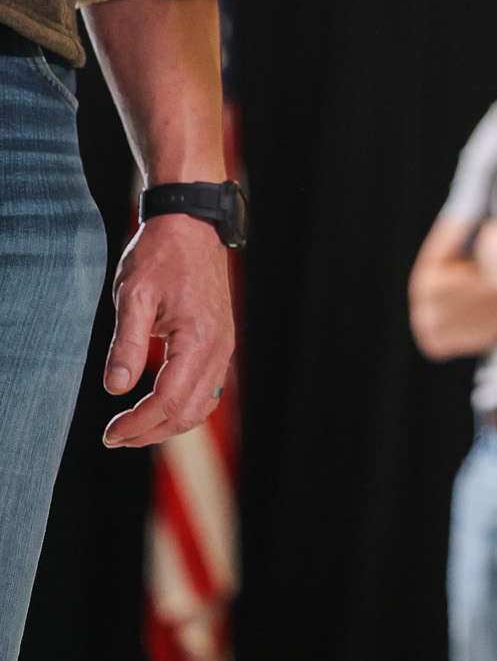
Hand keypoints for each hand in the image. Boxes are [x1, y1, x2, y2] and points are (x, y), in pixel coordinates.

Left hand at [102, 213, 233, 447]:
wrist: (191, 224)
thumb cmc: (161, 254)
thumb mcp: (133, 294)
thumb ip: (126, 344)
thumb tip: (116, 389)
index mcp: (198, 338)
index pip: (169, 400)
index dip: (138, 423)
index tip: (109, 433)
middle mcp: (218, 346)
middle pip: (190, 411)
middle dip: (151, 431)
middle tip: (115, 436)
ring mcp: (223, 344)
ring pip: (203, 405)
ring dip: (169, 423)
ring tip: (134, 428)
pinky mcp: (220, 340)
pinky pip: (209, 387)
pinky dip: (184, 406)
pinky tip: (159, 405)